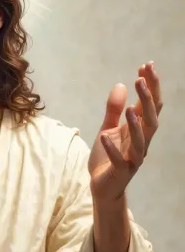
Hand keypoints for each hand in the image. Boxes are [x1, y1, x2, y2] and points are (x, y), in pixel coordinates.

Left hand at [88, 61, 162, 202]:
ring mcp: (132, 158)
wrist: (101, 187)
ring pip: (141, 141)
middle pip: (150, 118)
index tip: (147, 65)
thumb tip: (121, 85)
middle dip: (147, 99)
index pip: (149, 105)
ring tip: (130, 110)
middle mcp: (140, 142)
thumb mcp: (108, 129)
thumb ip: (114, 109)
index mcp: (138, 130)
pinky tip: (103, 137)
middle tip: (141, 78)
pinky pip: (119, 161)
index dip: (150, 86)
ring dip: (136, 125)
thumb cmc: (107, 157)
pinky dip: (112, 150)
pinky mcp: (121, 172)